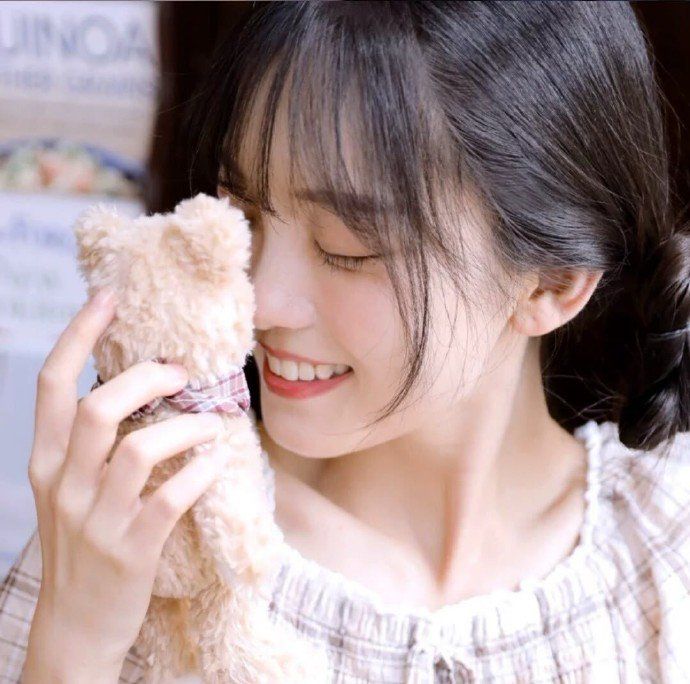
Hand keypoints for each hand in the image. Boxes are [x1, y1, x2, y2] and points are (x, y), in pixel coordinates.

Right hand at [23, 287, 225, 678]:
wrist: (77, 628)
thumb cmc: (84, 546)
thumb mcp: (71, 490)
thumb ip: (91, 445)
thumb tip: (138, 388)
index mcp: (47, 463)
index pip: (51, 385)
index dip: (78, 335)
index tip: (107, 298)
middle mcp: (65, 485)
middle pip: (100, 407)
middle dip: (147, 379)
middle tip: (182, 375)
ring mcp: (98, 519)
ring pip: (141, 449)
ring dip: (187, 426)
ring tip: (212, 424)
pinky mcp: (134, 549)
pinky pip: (174, 496)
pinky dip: (203, 472)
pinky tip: (216, 464)